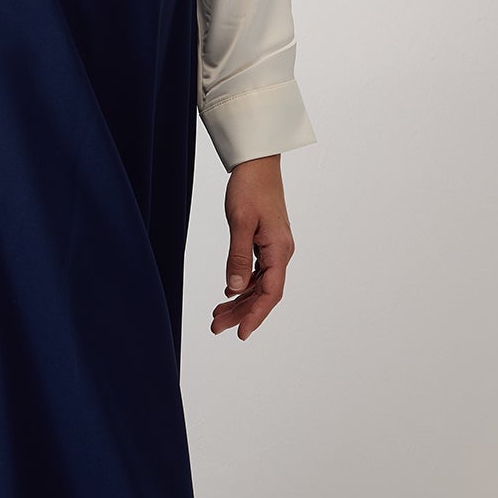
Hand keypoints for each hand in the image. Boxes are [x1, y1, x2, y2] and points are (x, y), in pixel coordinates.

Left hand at [210, 154, 294, 341]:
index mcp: (279, 249)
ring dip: (240, 301)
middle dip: (241, 313)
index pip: (271, 292)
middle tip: (216, 328)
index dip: (256, 315)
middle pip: (264, 292)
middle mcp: (281, 252)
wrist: (257, 163)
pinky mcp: (267, 242)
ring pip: (259, 284)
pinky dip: (242, 285)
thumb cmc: (250, 187)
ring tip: (217, 316)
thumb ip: (238, 257)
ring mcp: (275, 248)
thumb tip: (236, 289)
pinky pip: (257, 271)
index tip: (241, 334)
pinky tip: (228, 294)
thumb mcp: (240, 222)